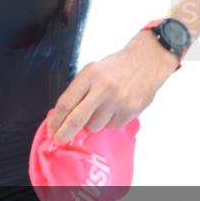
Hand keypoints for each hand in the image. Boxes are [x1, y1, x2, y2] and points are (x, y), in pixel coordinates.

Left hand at [47, 32, 178, 144]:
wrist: (147, 60)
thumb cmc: (117, 66)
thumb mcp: (94, 70)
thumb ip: (81, 90)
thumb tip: (64, 116)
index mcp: (90, 74)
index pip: (67, 102)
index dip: (56, 119)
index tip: (52, 128)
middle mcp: (103, 88)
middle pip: (77, 119)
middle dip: (65, 133)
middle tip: (59, 140)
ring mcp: (117, 100)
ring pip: (94, 126)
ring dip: (92, 124)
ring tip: (101, 110)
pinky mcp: (130, 110)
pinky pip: (112, 127)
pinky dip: (109, 122)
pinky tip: (115, 109)